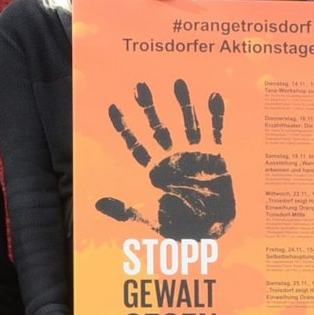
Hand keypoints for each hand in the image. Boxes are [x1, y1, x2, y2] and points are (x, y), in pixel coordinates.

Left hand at [96, 80, 234, 238]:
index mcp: (155, 170)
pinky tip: (214, 96)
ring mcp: (194, 155)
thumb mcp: (150, 217)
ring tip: (178, 82)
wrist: (210, 232)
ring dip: (183, 104)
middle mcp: (173, 158)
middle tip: (140, 86)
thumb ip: (126, 210)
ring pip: (186, 123)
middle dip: (149, 108)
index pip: (135, 144)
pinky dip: (215, 115)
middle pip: (158, 127)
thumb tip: (98, 204)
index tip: (113, 107)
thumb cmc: (180, 227)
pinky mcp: (215, 157)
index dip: (124, 127)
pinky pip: (215, 131)